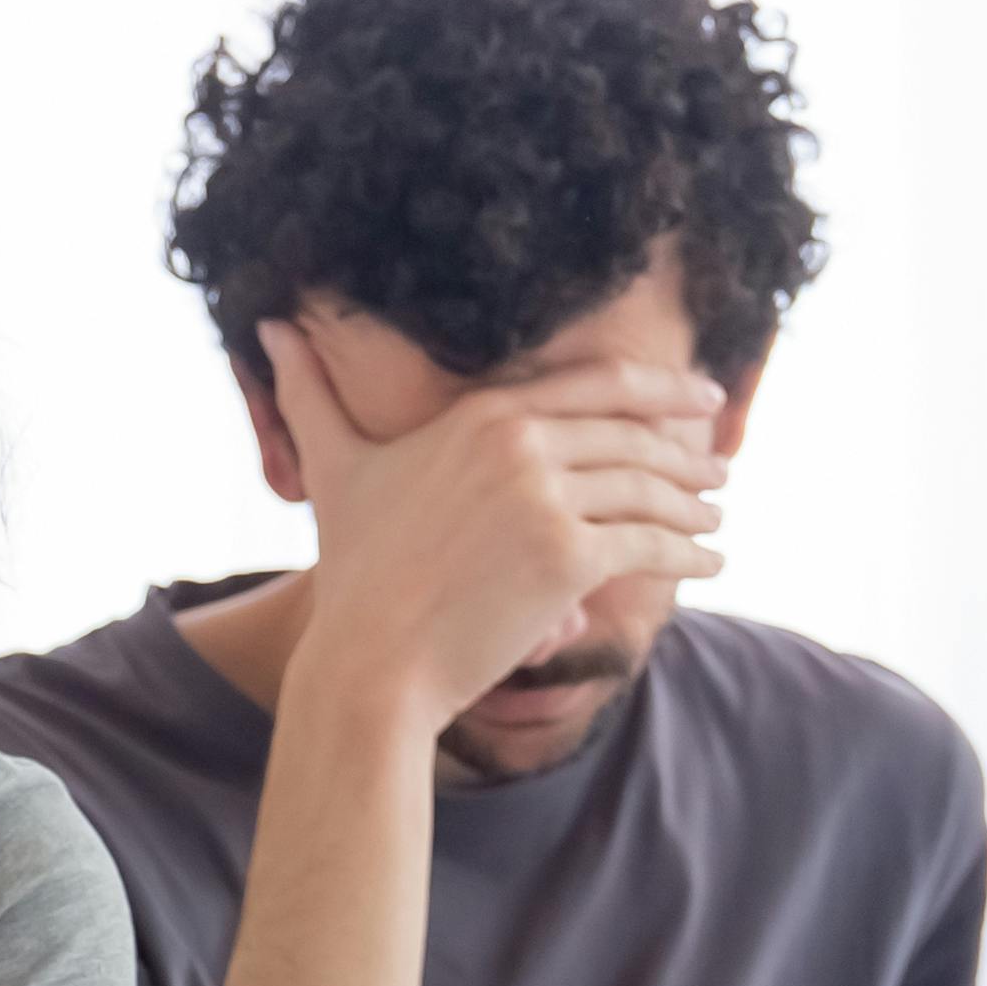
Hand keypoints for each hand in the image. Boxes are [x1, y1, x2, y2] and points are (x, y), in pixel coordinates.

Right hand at [262, 316, 726, 732]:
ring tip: (716, 517)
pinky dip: (693, 554)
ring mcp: (545, 499)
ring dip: (697, 505)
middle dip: (689, 448)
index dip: (661, 390)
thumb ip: (309, 393)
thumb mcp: (333, 467)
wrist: (370, 659)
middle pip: (635, 433)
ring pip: (650, 489)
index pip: (597, 385)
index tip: (700, 399)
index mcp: (480, 414)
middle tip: (720, 463)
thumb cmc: (354, 569)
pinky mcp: (568, 557)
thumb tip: (266, 326)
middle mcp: (518, 443)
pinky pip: (653, 545)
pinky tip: (712, 561)